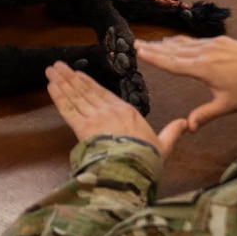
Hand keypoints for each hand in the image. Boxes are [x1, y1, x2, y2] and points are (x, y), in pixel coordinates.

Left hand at [46, 61, 185, 159]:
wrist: (135, 169)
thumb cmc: (148, 160)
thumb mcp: (164, 145)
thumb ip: (172, 132)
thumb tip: (186, 124)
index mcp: (127, 112)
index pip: (103, 94)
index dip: (88, 83)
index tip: (78, 74)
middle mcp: (109, 110)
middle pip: (86, 91)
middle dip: (70, 77)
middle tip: (57, 66)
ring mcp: (95, 117)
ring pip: (75, 96)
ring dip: (61, 82)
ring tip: (51, 70)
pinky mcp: (83, 128)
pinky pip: (68, 109)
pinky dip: (58, 96)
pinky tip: (50, 86)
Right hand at [135, 35, 236, 130]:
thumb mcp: (227, 106)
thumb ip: (205, 115)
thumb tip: (188, 128)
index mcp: (203, 68)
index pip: (172, 63)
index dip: (154, 58)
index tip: (138, 52)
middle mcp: (204, 53)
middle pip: (173, 50)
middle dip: (154, 47)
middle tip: (136, 43)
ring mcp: (212, 44)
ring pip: (183, 43)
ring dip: (165, 43)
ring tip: (150, 43)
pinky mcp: (220, 40)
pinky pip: (194, 40)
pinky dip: (181, 41)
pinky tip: (175, 41)